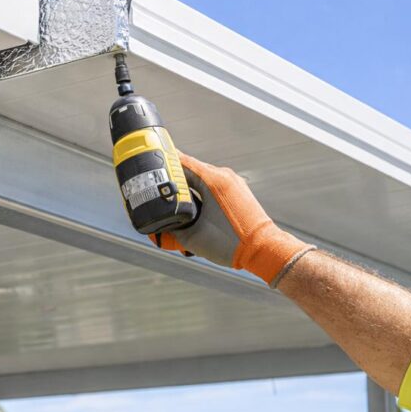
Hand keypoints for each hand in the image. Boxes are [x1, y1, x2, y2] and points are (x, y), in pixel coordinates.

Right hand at [153, 153, 314, 285]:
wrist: (263, 250)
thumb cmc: (229, 244)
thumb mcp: (192, 237)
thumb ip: (171, 228)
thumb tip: (158, 225)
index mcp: (212, 180)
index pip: (180, 161)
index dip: (162, 162)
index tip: (147, 163)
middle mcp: (223, 176)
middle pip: (190, 168)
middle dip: (172, 176)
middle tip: (154, 184)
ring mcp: (232, 182)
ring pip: (201, 176)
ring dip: (186, 184)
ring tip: (171, 197)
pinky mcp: (237, 191)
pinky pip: (213, 184)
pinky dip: (200, 190)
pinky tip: (191, 204)